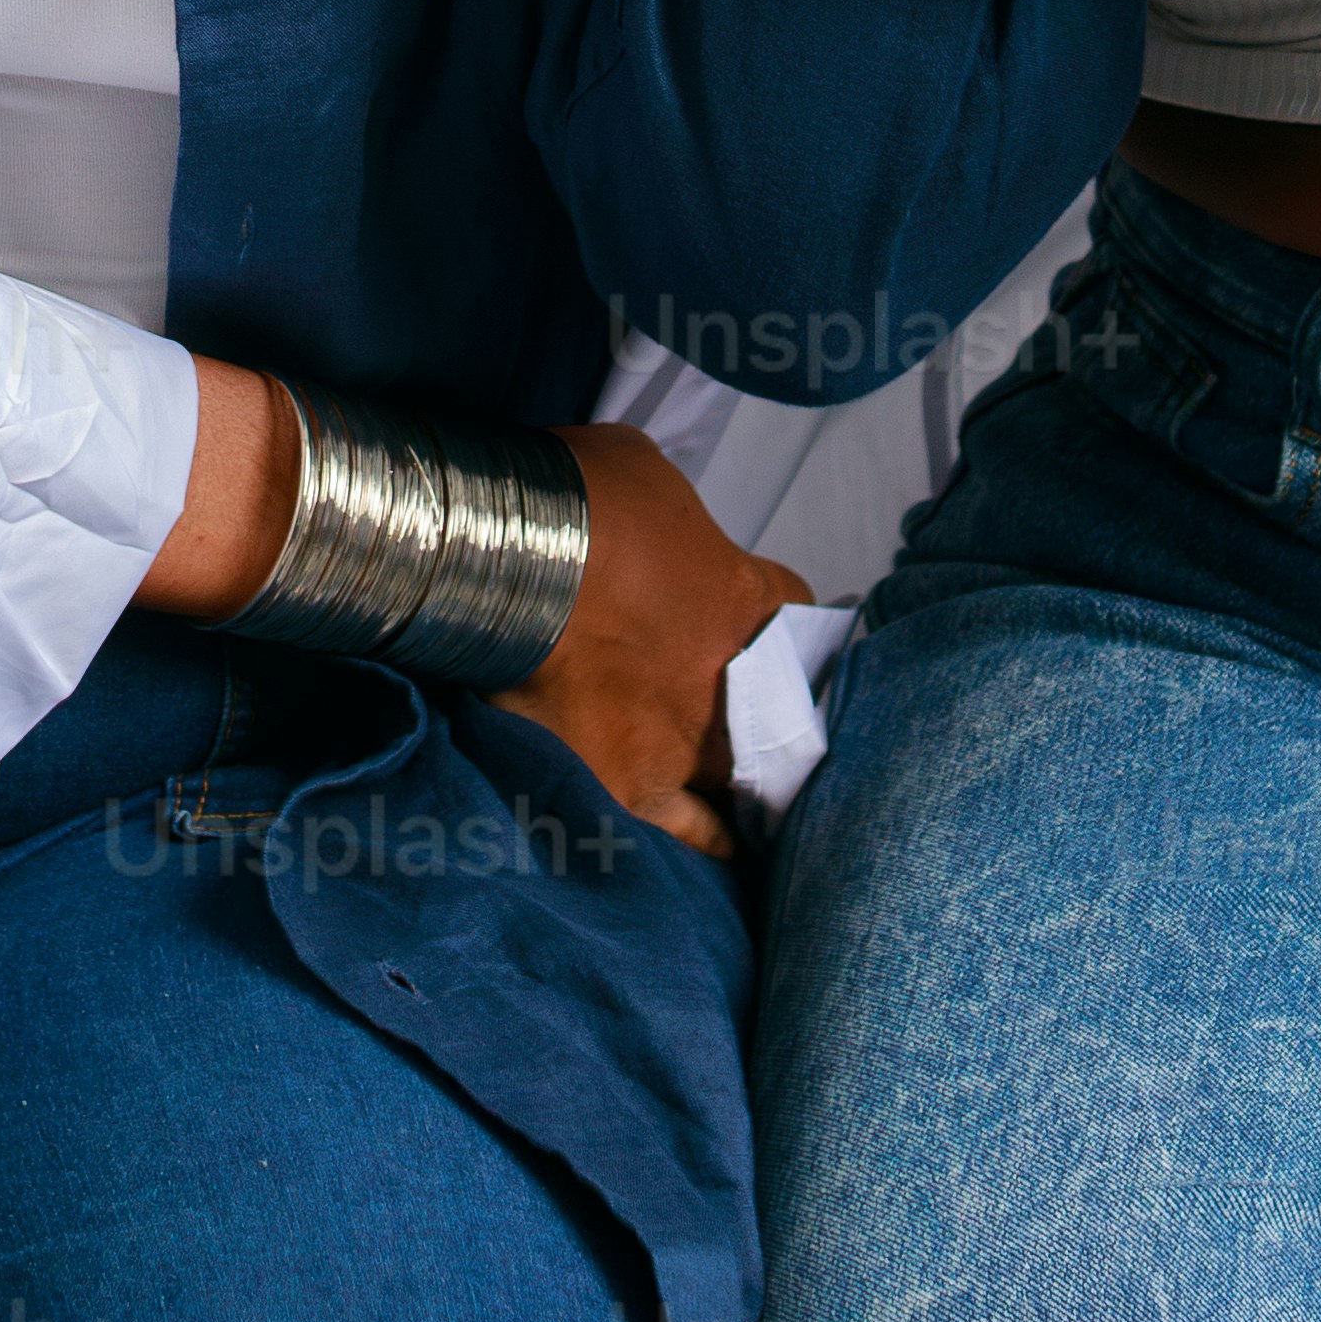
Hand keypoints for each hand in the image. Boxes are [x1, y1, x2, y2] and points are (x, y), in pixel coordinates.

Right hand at [499, 423, 810, 854]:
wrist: (521, 563)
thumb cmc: (584, 500)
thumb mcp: (644, 473)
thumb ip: (664, 519)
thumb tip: (647, 528)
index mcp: (753, 598)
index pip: (799, 617)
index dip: (771, 620)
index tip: (745, 619)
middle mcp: (739, 681)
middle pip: (789, 713)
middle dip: (772, 714)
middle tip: (745, 709)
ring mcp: (692, 741)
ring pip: (751, 782)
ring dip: (749, 781)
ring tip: (748, 791)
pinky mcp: (637, 787)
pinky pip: (691, 833)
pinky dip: (708, 840)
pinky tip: (722, 848)